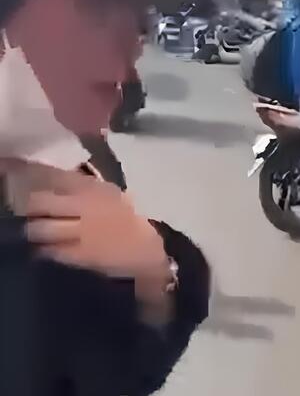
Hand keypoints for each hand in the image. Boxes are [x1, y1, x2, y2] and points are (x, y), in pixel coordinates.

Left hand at [20, 165, 172, 322]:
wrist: (148, 249)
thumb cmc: (126, 220)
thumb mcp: (110, 195)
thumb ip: (85, 187)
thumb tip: (51, 179)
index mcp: (95, 189)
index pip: (55, 176)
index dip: (34, 174)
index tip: (22, 174)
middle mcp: (87, 207)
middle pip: (41, 202)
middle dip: (30, 207)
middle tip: (29, 210)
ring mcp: (83, 232)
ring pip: (41, 229)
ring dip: (33, 230)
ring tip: (35, 231)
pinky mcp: (81, 254)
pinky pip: (50, 251)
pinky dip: (43, 250)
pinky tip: (45, 248)